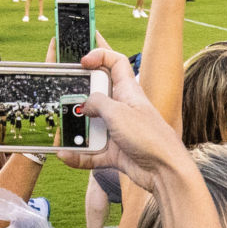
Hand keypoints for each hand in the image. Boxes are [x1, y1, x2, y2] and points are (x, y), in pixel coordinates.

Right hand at [76, 46, 193, 192]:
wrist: (165, 171)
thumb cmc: (149, 137)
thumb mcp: (118, 113)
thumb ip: (97, 103)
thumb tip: (84, 104)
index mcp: (128, 91)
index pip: (116, 63)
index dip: (100, 56)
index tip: (82, 61)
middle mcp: (123, 109)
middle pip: (97, 95)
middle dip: (80, 97)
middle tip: (63, 100)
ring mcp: (119, 131)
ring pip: (92, 126)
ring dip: (76, 131)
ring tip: (61, 133)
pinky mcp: (116, 152)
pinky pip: (92, 152)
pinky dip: (79, 155)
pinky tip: (65, 156)